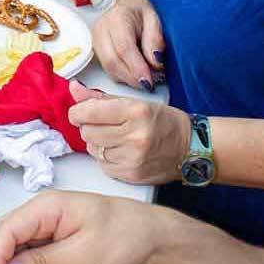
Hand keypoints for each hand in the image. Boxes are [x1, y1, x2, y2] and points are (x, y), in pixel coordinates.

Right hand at [0, 190, 162, 263]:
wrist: (152, 235)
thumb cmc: (125, 235)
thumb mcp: (84, 253)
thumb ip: (44, 262)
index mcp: (47, 207)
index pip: (6, 230)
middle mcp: (43, 211)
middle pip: (3, 235)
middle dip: (1, 263)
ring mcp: (48, 222)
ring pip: (15, 244)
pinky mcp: (55, 234)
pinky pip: (30, 249)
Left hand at [68, 82, 189, 184]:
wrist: (190, 148)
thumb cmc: (162, 122)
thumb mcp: (135, 102)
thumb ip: (101, 98)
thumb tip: (73, 89)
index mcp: (135, 111)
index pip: (89, 112)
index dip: (78, 112)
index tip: (79, 112)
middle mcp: (134, 135)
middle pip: (87, 132)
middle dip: (89, 127)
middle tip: (104, 125)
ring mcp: (133, 158)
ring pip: (93, 149)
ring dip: (98, 143)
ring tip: (116, 139)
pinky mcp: (132, 175)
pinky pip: (103, 165)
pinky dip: (107, 158)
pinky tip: (121, 152)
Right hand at [89, 0, 164, 89]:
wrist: (128, 5)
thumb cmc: (142, 11)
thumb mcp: (155, 19)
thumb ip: (155, 39)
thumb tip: (155, 63)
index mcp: (117, 17)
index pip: (124, 48)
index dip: (136, 68)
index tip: (149, 82)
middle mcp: (101, 29)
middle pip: (112, 62)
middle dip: (132, 78)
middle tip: (150, 84)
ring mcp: (96, 40)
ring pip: (109, 69)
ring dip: (128, 79)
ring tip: (145, 78)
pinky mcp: (96, 50)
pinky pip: (108, 70)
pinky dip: (123, 76)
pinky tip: (135, 73)